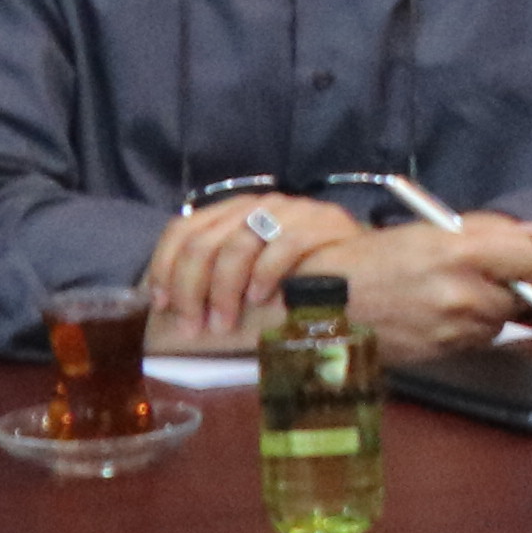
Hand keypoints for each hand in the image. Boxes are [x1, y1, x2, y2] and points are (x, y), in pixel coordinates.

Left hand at [145, 190, 367, 350]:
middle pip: (203, 243)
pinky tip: (261, 299)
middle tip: (194, 328)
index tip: (163, 304)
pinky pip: (281, 248)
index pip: (183, 229)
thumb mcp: (252, 267)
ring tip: (223, 324)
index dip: (165, 266)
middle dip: (191, 290)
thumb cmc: (301, 273)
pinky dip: (265, 276)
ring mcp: (290, 211)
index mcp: (234, 210)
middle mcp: (257, 204)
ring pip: (236, 246)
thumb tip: (171, 302)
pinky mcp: (320, 223)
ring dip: (223, 291)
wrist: (368, 264)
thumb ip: (219, 271)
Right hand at [303, 213, 531, 365]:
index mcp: (459, 253)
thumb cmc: (375, 259)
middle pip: (521, 294)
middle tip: (479, 276)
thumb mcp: (428, 230)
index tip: (523, 257)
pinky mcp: (444, 353)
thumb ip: (487, 228)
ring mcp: (454, 327)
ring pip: (500, 320)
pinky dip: (469, 329)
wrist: (326, 303)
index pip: (530, 258)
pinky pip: (478, 340)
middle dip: (508, 285)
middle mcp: (462, 293)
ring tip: (451, 295)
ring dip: (489, 309)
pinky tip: (439, 316)